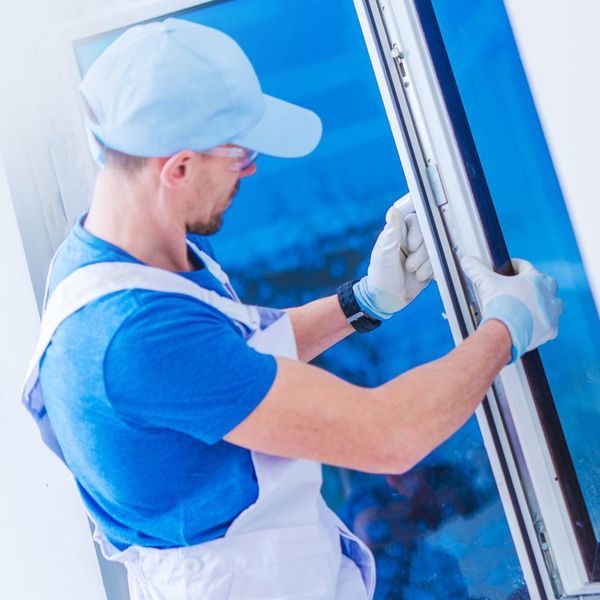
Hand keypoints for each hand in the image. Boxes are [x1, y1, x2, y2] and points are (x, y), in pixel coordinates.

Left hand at [353, 195, 432, 319]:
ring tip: (413, 272)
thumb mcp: (384, 253)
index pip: (417, 220)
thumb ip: (391, 232)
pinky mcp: (431, 263)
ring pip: (436, 249)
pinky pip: (441, 261)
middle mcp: (413, 239)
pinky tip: (422, 276)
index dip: (417, 234)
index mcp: (400, 232)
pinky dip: (433, 270)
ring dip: (426, 264)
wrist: (390, 297)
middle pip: (430, 235)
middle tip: (408, 265)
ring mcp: (423, 251)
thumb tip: (393, 211)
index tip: (411, 246)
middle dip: (420, 254)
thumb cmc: (382, 274)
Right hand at [461, 256, 563, 362]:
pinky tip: (533, 324)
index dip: (516, 265)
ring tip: (531, 307)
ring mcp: (551, 312)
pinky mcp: (550, 329)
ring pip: (553, 305)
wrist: (505, 332)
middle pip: (546, 284)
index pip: (526, 266)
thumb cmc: (500, 305)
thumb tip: (467, 260)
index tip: (510, 267)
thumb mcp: (485, 282)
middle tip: (520, 289)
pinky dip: (543, 324)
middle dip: (534, 285)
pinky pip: (550, 325)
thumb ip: (476, 269)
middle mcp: (548, 294)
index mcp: (535, 280)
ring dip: (543, 304)